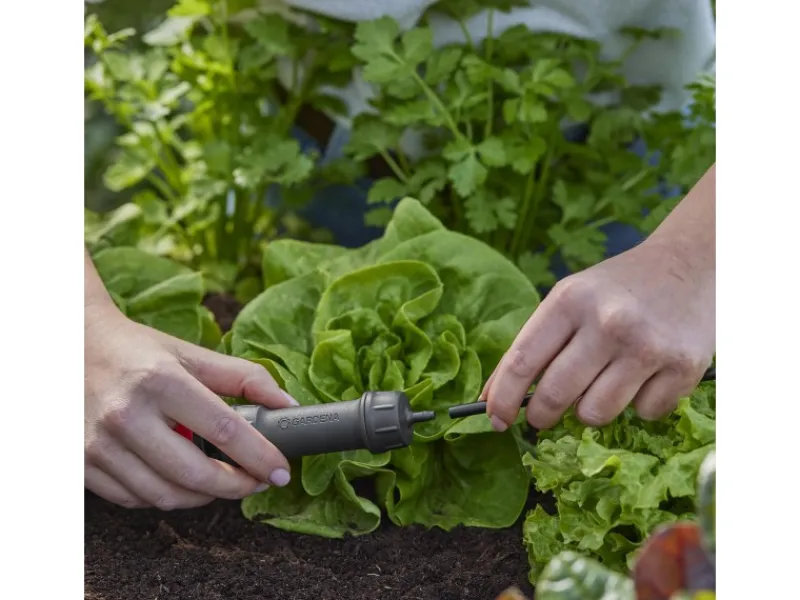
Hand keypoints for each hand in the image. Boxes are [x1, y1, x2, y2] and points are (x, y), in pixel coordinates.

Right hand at [84, 305, 295, 509]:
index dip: (259, 457)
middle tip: (255, 482)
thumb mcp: (191, 354)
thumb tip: (286, 405)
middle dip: (236, 486)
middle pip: (195, 474)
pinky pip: (133, 500)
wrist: (69, 346)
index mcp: (161, 381)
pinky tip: (179, 481)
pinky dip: (164, 497)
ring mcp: (98, 443)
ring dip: (203, 498)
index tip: (280, 471)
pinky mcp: (79, 463)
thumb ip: (243, 378)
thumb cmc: (137, 351)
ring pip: (164, 496)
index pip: (224, 430)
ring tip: (221, 482)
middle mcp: (126, 414)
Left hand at [484, 238, 713, 429]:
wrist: (693, 263)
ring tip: (601, 385)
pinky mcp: (683, 366)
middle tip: (542, 417)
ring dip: (590, 411)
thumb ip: (535, 343)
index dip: (502, 398)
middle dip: (541, 415)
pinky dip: (639, 405)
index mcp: (570, 300)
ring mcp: (647, 346)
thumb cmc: (619, 288)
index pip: (523, 361)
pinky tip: (645, 377)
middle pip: (556, 395)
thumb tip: (493, 395)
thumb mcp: (571, 297)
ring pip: (596, 413)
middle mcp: (607, 322)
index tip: (494, 420)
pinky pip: (644, 413)